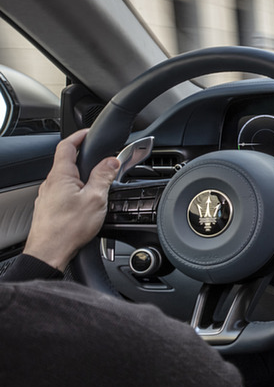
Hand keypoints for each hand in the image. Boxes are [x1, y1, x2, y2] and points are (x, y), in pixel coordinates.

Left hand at [23, 128, 119, 271]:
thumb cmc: (68, 228)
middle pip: (67, 162)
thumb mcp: (95, 199)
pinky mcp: (49, 209)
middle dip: (85, 159)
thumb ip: (104, 176)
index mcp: (61, 176)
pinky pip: (64, 193)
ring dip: (82, 177)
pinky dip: (76, 191)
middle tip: (102, 161)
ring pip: (66, 179)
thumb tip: (112, 161)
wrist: (49, 252)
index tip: (89, 133)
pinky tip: (86, 203)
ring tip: (98, 185)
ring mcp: (47, 196)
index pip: (67, 146)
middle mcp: (50, 184)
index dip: (79, 136)